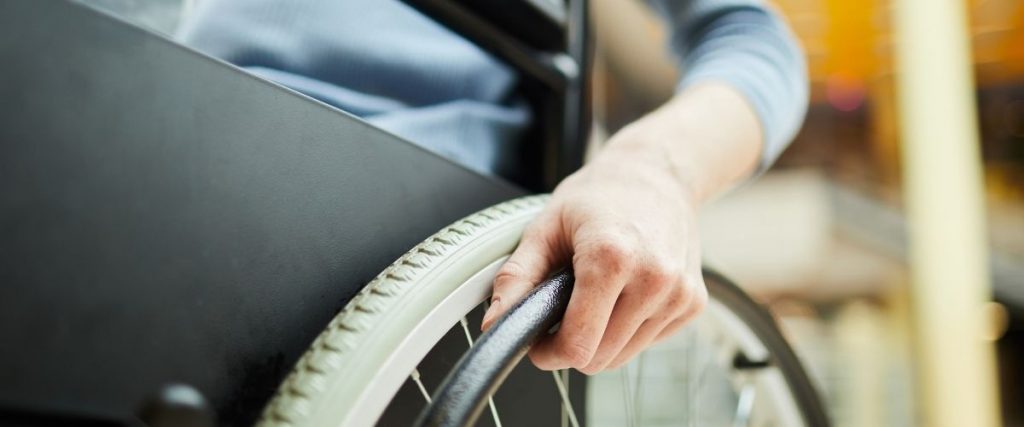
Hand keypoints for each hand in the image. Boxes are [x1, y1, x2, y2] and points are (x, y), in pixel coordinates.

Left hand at [480, 136, 707, 373]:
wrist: (657, 173)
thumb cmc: (600, 196)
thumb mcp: (546, 226)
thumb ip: (517, 277)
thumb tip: (493, 322)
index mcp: (611, 258)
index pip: (578, 345)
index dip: (549, 353)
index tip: (539, 342)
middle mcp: (653, 278)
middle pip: (600, 358)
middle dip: (573, 346)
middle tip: (562, 313)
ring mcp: (679, 293)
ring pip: (624, 357)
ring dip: (601, 339)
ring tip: (595, 296)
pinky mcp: (693, 303)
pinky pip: (648, 342)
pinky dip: (629, 329)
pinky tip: (624, 293)